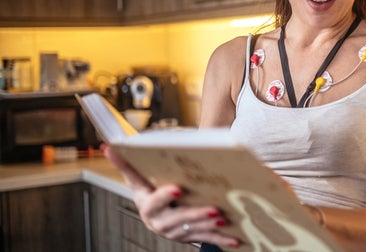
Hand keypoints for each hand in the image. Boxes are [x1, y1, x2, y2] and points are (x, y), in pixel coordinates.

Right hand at [102, 145, 240, 247]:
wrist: (155, 213)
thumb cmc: (148, 190)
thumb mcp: (137, 178)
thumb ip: (126, 164)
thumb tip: (108, 146)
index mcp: (146, 205)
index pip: (154, 202)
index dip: (165, 197)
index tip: (178, 189)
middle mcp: (159, 222)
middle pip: (178, 220)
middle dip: (196, 215)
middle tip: (214, 209)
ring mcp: (175, 232)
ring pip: (194, 230)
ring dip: (210, 227)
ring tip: (225, 218)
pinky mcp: (188, 236)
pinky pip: (206, 240)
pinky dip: (222, 241)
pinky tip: (236, 240)